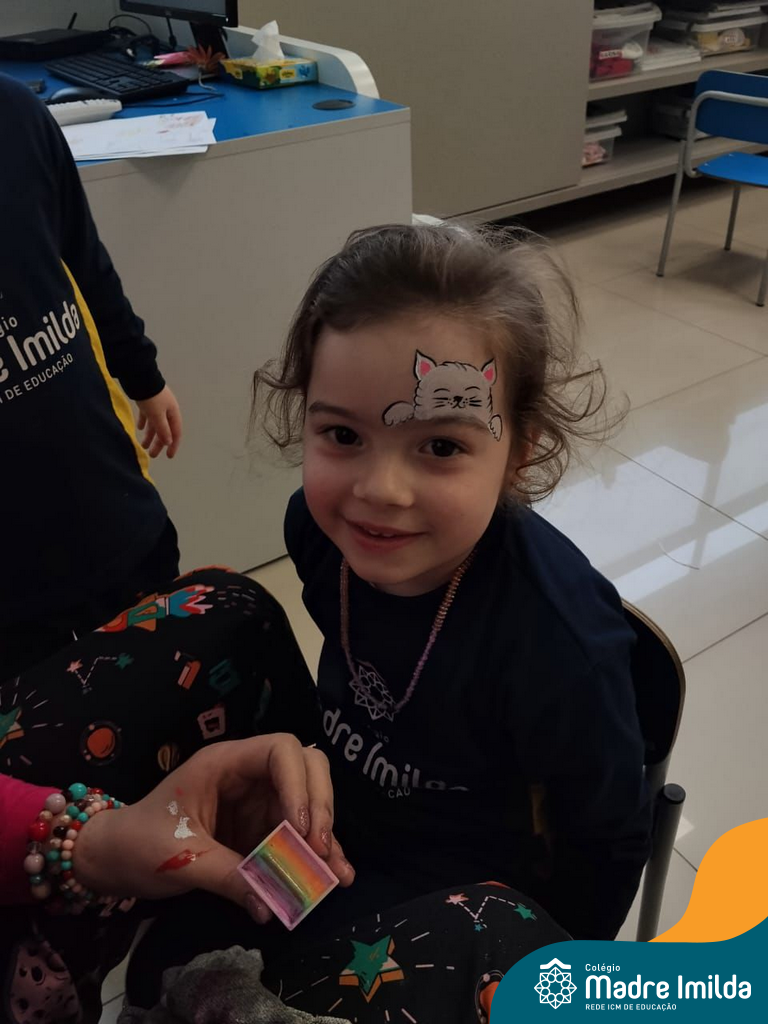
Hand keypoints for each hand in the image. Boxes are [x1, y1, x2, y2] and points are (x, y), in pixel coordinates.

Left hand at [74, 735, 353, 921]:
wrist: (113, 862)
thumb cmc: (138, 844)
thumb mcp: (180, 859)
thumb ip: (227, 876)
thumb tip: (271, 905)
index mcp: (225, 763)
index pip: (281, 750)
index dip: (299, 784)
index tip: (299, 830)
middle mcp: (248, 776)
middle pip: (307, 768)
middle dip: (318, 807)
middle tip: (317, 850)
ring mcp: (258, 802)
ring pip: (308, 805)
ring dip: (325, 837)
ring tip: (338, 876)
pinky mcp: (260, 830)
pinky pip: (297, 836)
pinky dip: (314, 855)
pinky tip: (334, 877)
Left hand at [136, 386, 181, 458]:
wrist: (140, 377)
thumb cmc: (151, 398)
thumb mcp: (158, 415)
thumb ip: (163, 429)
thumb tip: (169, 442)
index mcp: (173, 413)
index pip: (175, 433)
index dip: (173, 445)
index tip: (168, 456)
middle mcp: (167, 411)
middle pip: (165, 430)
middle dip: (159, 443)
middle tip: (152, 455)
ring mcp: (157, 406)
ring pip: (155, 425)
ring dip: (150, 435)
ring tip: (143, 446)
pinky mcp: (148, 402)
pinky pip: (147, 416)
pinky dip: (144, 423)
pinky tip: (139, 429)